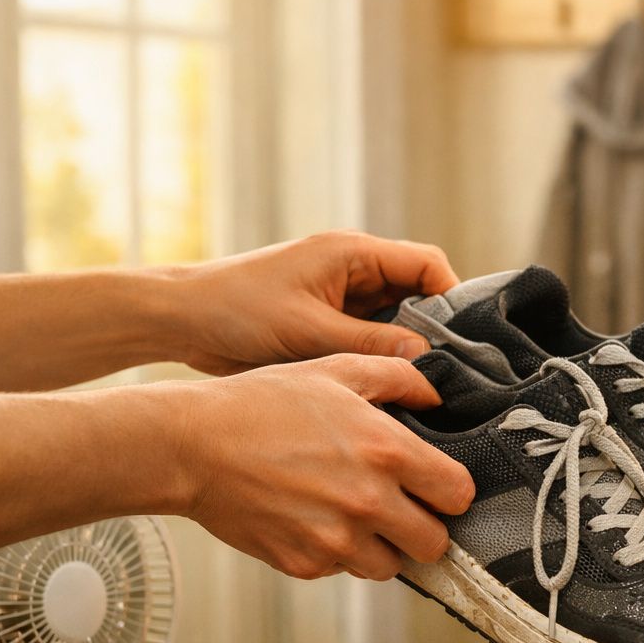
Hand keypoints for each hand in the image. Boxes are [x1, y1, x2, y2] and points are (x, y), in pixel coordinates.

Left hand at [161, 230, 457, 375]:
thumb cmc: (236, 310)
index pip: (426, 265)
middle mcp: (352, 271)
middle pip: (417, 295)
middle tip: (444, 373)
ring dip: (404, 350)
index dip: (451, 299)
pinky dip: (379, 361)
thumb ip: (372, 341)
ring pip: (395, 322)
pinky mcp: (326, 324)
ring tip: (418, 387)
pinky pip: (369, 340)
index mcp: (353, 253)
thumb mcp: (310, 329)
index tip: (460, 342)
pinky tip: (384, 389)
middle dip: (431, 331)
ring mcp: (340, 299)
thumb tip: (427, 356)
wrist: (183, 321)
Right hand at [173, 354, 474, 580]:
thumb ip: (396, 376)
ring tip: (351, 515)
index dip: (450, 491)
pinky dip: (334, 553)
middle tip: (399, 509)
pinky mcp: (304, 564)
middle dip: (422, 528)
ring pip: (389, 567)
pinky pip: (341, 571)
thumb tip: (436, 395)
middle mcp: (369, 502)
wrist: (191, 446)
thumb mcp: (333, 371)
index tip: (434, 486)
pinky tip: (311, 519)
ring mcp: (336, 540)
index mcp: (386, 451)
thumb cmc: (260, 404)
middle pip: (434, 545)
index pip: (459, 495)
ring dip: (380, 547)